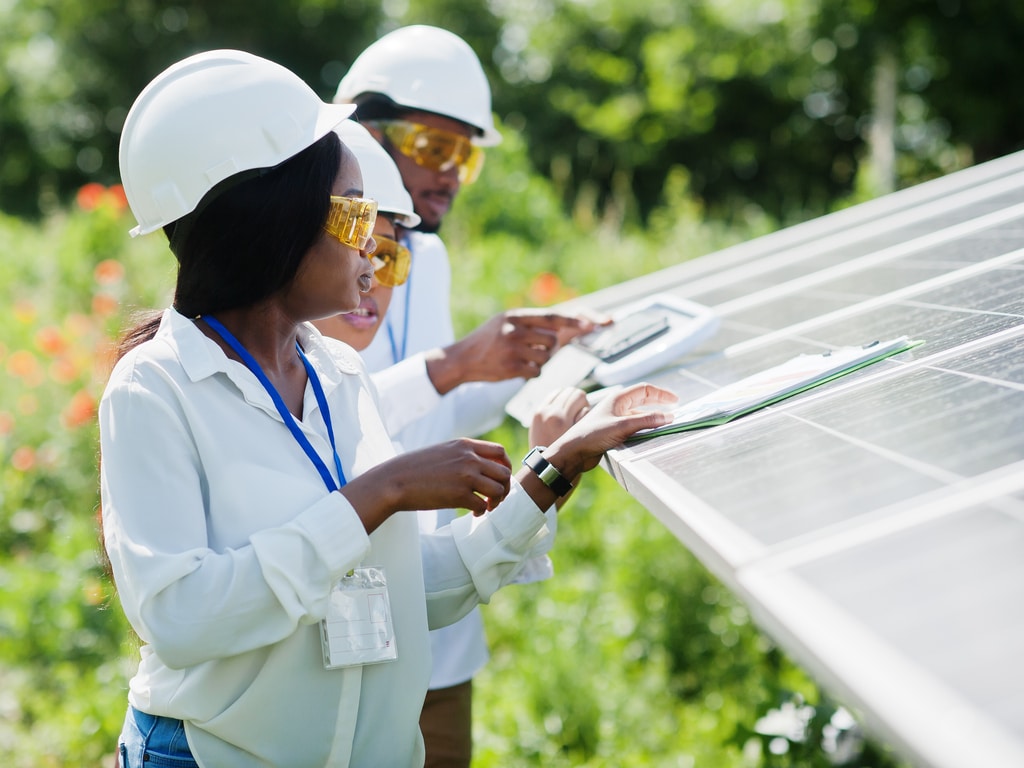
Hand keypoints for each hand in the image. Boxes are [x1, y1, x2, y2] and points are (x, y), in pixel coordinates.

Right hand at [342, 438, 511, 531]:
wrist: (394, 481)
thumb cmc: (415, 468)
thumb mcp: (443, 451)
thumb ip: (463, 454)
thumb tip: (483, 467)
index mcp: (465, 445)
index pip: (500, 452)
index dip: (505, 466)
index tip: (499, 478)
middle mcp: (469, 458)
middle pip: (504, 472)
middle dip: (505, 487)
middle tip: (495, 498)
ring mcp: (465, 476)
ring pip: (499, 490)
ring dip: (496, 501)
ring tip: (486, 506)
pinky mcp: (459, 495)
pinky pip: (483, 506)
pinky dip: (482, 511)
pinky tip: (473, 513)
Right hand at [424, 309, 601, 393]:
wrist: (462, 360)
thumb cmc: (489, 341)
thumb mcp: (506, 322)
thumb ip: (533, 323)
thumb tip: (570, 325)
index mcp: (516, 316)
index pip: (552, 317)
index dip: (574, 321)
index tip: (592, 324)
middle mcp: (515, 330)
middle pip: (553, 340)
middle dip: (549, 348)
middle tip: (533, 349)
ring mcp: (513, 349)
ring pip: (546, 357)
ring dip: (539, 361)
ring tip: (520, 358)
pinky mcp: (511, 368)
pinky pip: (536, 372)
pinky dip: (531, 372)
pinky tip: (515, 368)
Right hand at [528, 387, 590, 447]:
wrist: (550, 469)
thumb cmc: (547, 449)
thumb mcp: (539, 428)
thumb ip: (548, 413)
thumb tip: (562, 399)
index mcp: (540, 411)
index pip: (560, 391)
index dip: (569, 397)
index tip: (573, 406)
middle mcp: (551, 413)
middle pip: (572, 392)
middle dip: (579, 400)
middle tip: (580, 412)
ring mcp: (563, 419)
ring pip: (580, 398)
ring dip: (584, 406)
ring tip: (582, 418)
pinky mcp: (576, 427)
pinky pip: (586, 411)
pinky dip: (588, 415)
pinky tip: (587, 425)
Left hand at [541, 383, 677, 479]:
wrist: (574, 452)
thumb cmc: (592, 435)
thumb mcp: (622, 426)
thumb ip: (646, 420)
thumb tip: (668, 417)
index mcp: (618, 398)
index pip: (645, 389)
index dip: (661, 394)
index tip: (676, 401)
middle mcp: (617, 406)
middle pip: (643, 400)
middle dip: (659, 403)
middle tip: (674, 409)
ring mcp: (616, 418)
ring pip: (640, 414)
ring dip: (653, 417)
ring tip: (666, 423)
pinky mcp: (614, 431)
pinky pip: (634, 426)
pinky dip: (645, 428)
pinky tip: (651, 434)